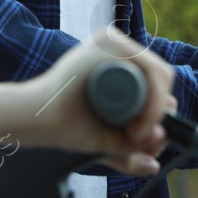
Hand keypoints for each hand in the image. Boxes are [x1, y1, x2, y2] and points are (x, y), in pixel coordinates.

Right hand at [0, 28, 176, 176]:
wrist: (37, 119)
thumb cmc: (67, 127)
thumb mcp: (108, 143)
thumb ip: (130, 153)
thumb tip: (157, 155)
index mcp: (122, 65)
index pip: (157, 84)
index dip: (158, 113)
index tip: (140, 138)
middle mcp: (120, 48)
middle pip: (161, 79)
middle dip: (159, 115)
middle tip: (137, 138)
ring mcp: (114, 42)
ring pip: (158, 75)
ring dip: (155, 112)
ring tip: (133, 134)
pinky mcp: (108, 43)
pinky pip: (149, 69)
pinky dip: (153, 100)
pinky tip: (136, 124)